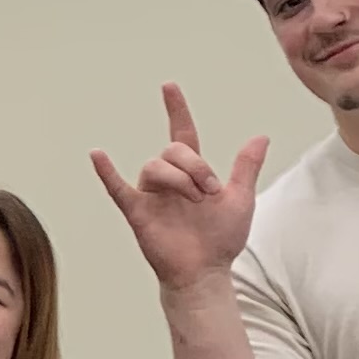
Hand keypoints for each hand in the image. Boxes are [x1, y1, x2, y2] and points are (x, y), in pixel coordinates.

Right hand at [89, 84, 268, 290]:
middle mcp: (169, 180)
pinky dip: (107, 172)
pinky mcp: (138, 213)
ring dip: (179, 179)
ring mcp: (152, 195)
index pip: (182, 132)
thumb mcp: (241, 198)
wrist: (207, 271)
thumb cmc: (221, 239)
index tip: (168, 87)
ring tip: (194, 200)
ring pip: (155, 166)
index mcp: (192, 173)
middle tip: (210, 191)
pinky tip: (98, 155)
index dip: (176, 109)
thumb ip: (246, 167)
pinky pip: (117, 188)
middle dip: (195, 165)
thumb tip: (261, 136)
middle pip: (172, 150)